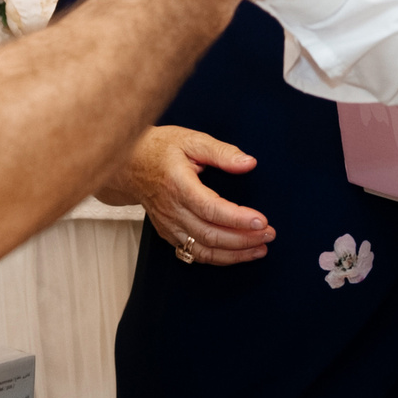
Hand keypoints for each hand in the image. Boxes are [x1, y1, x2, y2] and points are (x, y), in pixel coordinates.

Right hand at [124, 126, 272, 265]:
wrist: (128, 165)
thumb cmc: (159, 149)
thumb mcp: (191, 140)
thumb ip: (221, 152)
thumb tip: (248, 163)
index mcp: (178, 185)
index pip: (211, 208)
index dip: (238, 218)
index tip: (262, 220)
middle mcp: (172, 210)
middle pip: (211, 234)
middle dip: (244, 238)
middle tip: (269, 234)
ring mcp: (169, 225)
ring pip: (204, 249)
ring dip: (235, 253)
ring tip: (260, 248)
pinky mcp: (169, 234)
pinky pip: (195, 253)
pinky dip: (219, 258)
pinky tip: (238, 253)